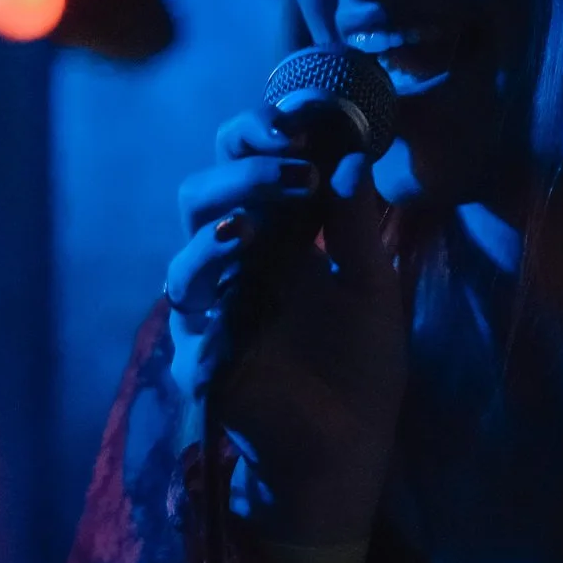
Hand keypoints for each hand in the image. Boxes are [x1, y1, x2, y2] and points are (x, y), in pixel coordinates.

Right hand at [163, 111, 404, 547]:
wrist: (349, 448)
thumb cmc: (361, 366)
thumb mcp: (374, 290)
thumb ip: (359, 228)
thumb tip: (351, 159)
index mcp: (278, 235)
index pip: (251, 163)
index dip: (266, 133)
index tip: (302, 114)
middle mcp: (237, 262)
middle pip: (208, 191)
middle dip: (245, 166)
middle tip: (297, 160)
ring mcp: (214, 307)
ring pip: (188, 247)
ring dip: (223, 219)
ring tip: (261, 214)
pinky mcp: (203, 355)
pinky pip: (191, 318)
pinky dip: (209, 292)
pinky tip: (237, 270)